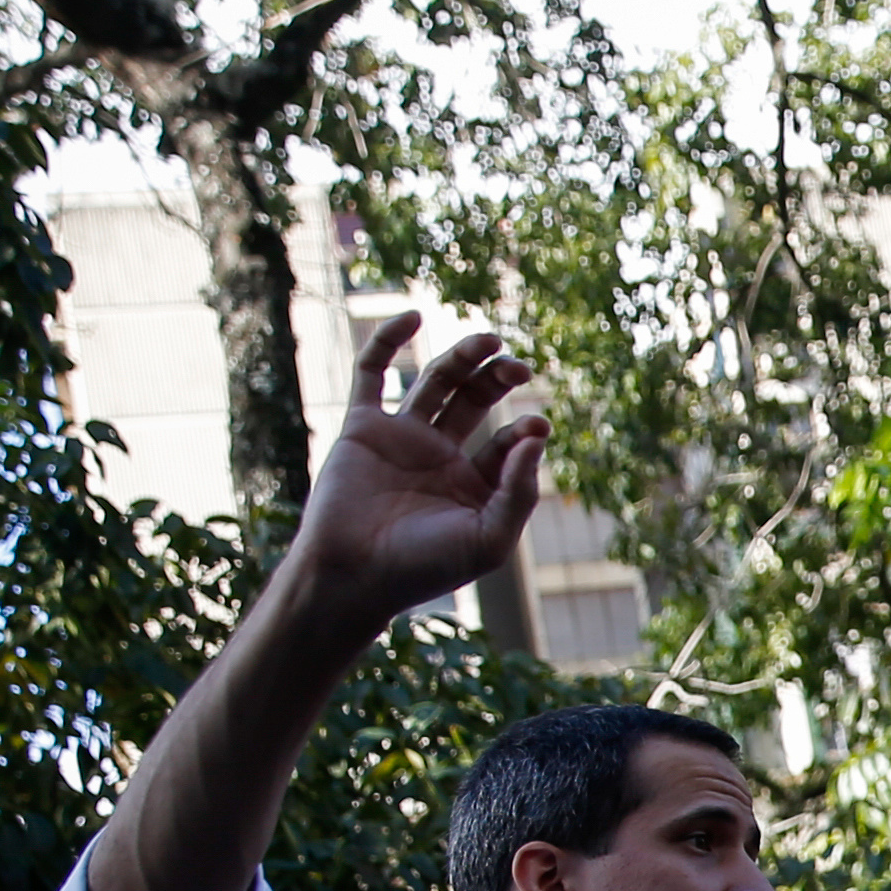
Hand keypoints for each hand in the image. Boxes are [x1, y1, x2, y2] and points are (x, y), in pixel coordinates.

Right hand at [284, 312, 548, 643]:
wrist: (353, 574)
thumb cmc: (423, 567)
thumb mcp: (488, 538)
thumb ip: (518, 491)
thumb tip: (537, 434)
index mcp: (473, 484)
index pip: (508, 443)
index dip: (526, 431)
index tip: (537, 424)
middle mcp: (438, 456)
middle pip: (475, 399)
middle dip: (498, 377)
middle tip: (519, 366)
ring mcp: (400, 438)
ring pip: (435, 382)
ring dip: (462, 357)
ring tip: (490, 339)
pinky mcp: (361, 428)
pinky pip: (372, 374)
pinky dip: (387, 342)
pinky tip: (413, 317)